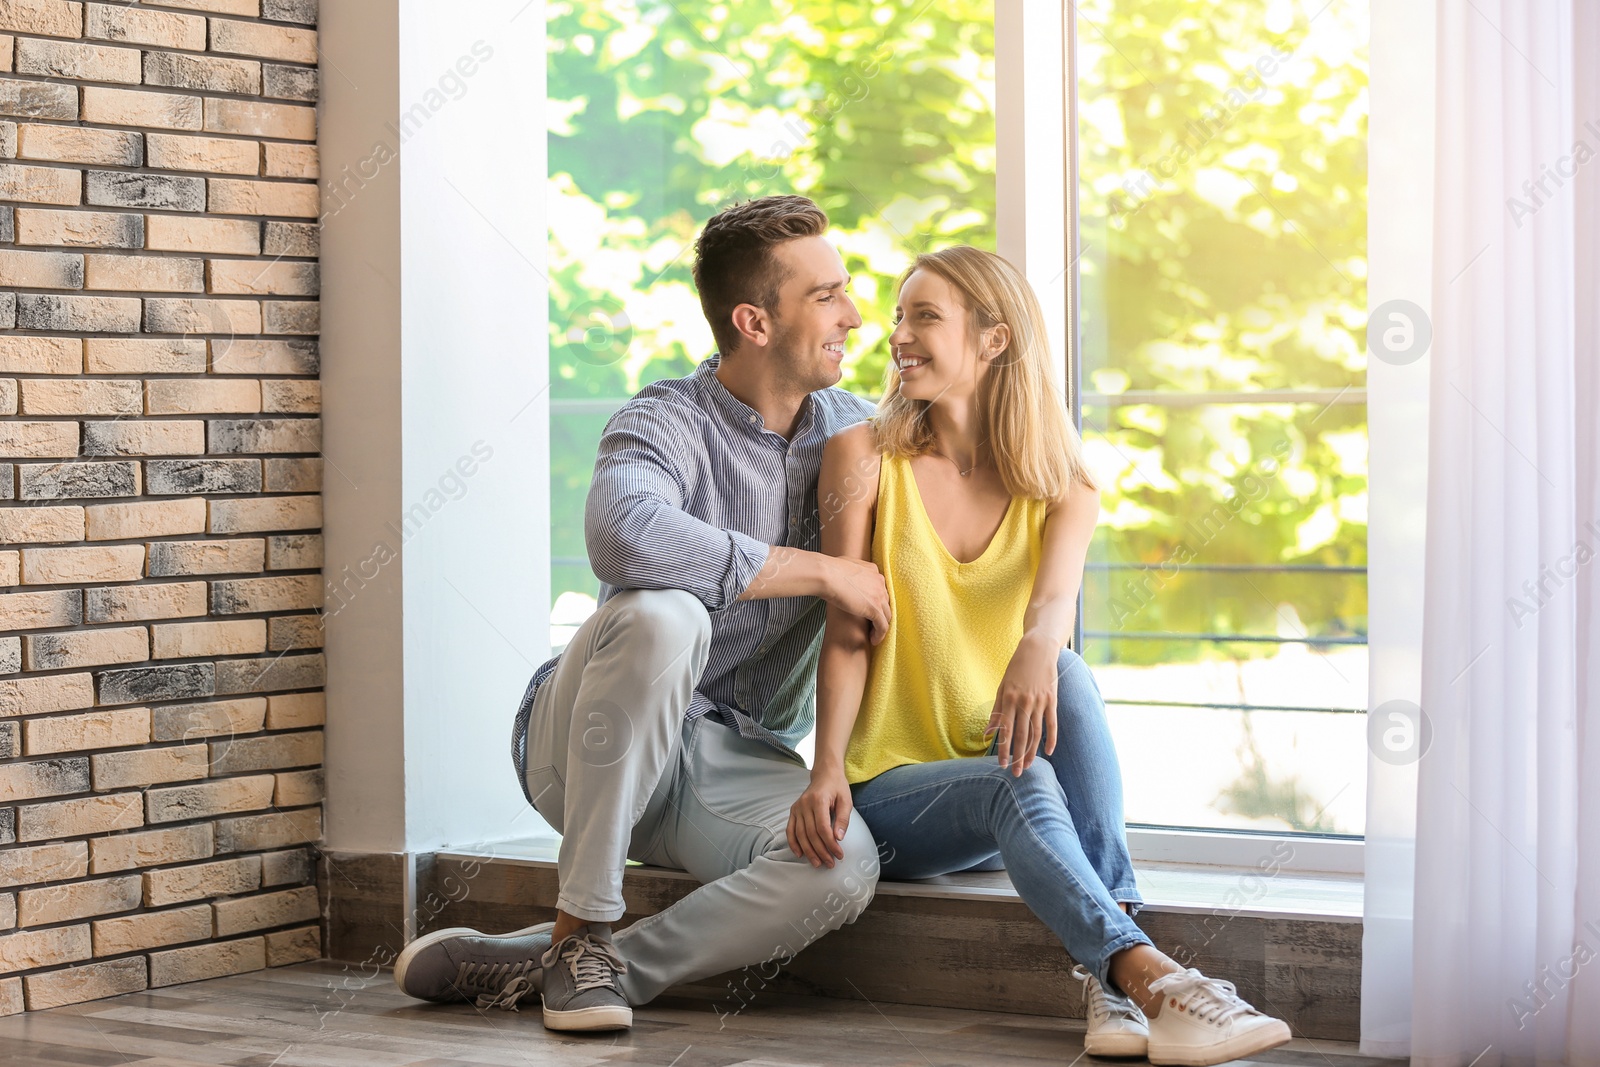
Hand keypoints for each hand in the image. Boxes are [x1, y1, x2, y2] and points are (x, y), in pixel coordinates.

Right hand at [787, 766, 852, 867]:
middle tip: (830, 864)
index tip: (839, 855)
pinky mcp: (793, 811)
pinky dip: (794, 843)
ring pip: (800, 835)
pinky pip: (790, 830)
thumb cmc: (837, 787)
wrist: (825, 774)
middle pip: (811, 834)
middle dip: (821, 851)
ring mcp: (797, 808)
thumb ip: (843, 819)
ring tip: (818, 863)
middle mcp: (804, 804)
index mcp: (819, 800)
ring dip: (809, 851)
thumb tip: (839, 838)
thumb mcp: (846, 801)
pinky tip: (800, 854)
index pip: (822, 828)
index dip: (830, 844)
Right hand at [824, 556, 890, 643]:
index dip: (876, 600)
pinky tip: (873, 640)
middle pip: (885, 602)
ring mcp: (879, 596)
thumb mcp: (845, 566)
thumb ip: (852, 571)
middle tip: (873, 623)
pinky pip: (883, 626)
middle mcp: (880, 582)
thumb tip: (846, 574)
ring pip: (887, 615)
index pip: (880, 589)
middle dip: (880, 613)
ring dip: (881, 626)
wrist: (827, 575)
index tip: (869, 609)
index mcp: (874, 571)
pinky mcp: (874, 609)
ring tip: (874, 634)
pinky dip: (880, 635)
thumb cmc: (829, 570)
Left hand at [986, 633, 1059, 776]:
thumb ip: (996, 711)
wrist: (1037, 650)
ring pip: (1036, 733)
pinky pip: (1052, 724)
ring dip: (1032, 752)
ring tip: (1028, 766)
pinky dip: (1051, 739)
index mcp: (1009, 700)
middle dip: (1018, 757)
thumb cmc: (1016, 669)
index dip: (1003, 749)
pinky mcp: (1052, 700)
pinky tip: (1048, 752)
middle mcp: (1024, 703)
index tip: (1001, 764)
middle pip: (1021, 736)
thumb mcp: (1002, 687)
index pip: (1005, 731)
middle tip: (1016, 773)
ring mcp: (1040, 702)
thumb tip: (988, 733)